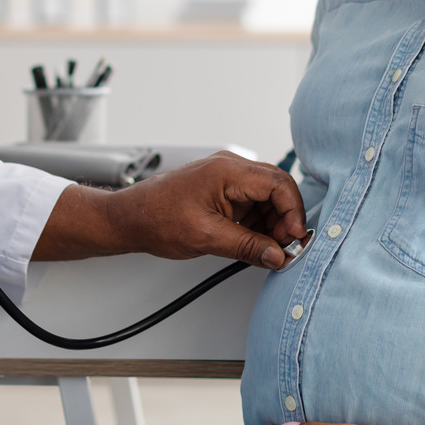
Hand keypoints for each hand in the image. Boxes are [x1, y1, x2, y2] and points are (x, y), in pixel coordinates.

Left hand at [40, 150, 308, 268]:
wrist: (129, 218)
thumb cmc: (156, 219)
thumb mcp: (206, 238)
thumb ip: (247, 246)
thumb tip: (278, 256)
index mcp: (227, 171)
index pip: (278, 184)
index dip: (293, 213)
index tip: (295, 239)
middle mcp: (229, 168)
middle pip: (276, 187)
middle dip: (285, 218)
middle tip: (284, 247)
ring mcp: (225, 177)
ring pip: (266, 196)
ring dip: (272, 223)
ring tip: (267, 249)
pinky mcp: (220, 190)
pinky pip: (250, 202)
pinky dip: (258, 222)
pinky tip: (254, 242)